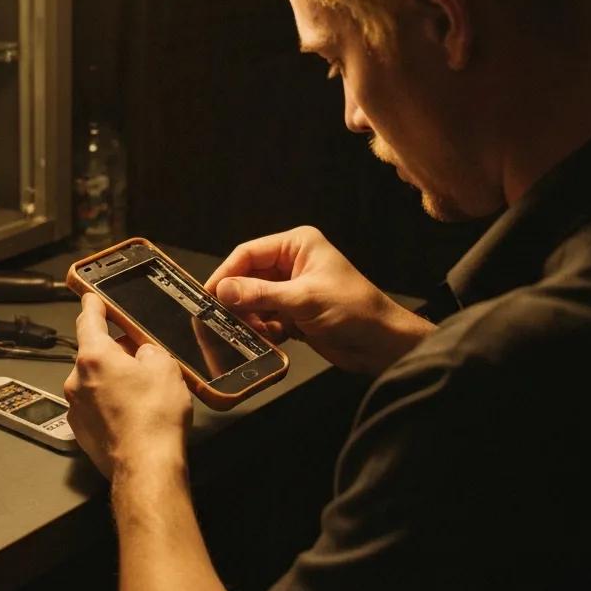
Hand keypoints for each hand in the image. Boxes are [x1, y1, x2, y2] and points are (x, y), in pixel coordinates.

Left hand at [64, 293, 191, 478]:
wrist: (147, 468)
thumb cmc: (154, 419)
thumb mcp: (165, 367)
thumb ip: (149, 350)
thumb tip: (142, 354)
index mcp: (94, 356)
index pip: (89, 318)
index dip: (93, 304)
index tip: (92, 298)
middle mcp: (77, 380)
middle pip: (94, 353)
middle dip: (116, 351)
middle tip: (142, 357)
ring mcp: (77, 407)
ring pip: (95, 381)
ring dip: (113, 380)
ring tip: (143, 393)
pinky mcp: (82, 430)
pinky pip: (95, 405)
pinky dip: (110, 404)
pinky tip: (134, 414)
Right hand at [204, 226, 432, 375]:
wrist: (383, 345)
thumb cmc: (353, 310)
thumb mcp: (303, 299)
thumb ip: (260, 294)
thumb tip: (221, 291)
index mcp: (297, 245)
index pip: (249, 253)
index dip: (226, 273)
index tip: (207, 295)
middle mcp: (292, 263)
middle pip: (248, 277)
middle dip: (236, 299)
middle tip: (219, 319)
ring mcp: (292, 289)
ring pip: (254, 300)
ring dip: (248, 318)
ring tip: (244, 333)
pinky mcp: (294, 314)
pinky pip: (265, 318)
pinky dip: (261, 330)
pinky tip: (264, 340)